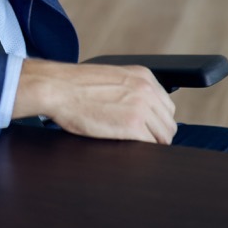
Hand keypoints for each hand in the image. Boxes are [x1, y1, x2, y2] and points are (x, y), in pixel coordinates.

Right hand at [13, 59, 177, 144]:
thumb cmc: (75, 85)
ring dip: (151, 144)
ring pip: (164, 136)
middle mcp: (146, 89)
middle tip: (141, 141)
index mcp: (143, 76)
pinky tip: (127, 147)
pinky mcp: (132, 126)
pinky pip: (150, 145)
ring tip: (133, 145)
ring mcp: (141, 107)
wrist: (58, 88)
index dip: (158, 121)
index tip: (149, 128)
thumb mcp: (112, 79)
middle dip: (157, 134)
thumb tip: (142, 110)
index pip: (167, 105)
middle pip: (169, 122)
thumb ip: (131, 90)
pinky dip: (142, 150)